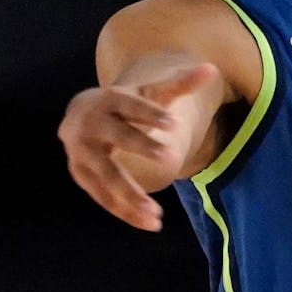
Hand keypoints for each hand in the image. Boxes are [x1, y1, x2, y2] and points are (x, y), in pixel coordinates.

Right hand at [57, 63, 217, 230]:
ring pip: (108, 176)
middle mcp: (92, 125)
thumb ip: (179, 84)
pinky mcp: (81, 174)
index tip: (175, 124)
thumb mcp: (148, 93)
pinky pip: (103, 197)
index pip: (132, 107)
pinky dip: (124, 211)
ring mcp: (82, 152)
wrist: (80, 113)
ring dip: (132, 195)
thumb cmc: (124, 104)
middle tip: (169, 156)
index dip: (152, 115)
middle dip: (141, 146)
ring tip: (158, 215)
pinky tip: (148, 222)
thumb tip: (212, 69)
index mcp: (110, 100)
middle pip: (118, 137)